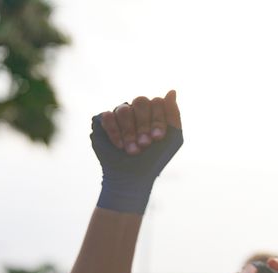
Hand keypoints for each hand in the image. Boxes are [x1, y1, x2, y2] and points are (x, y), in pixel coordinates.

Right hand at [92, 90, 182, 213]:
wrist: (134, 176)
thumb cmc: (156, 158)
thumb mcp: (173, 139)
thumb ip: (174, 115)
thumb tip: (171, 91)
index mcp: (154, 112)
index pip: (157, 102)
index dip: (158, 120)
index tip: (158, 139)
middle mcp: (137, 110)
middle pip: (140, 101)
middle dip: (143, 125)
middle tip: (145, 144)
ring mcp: (120, 114)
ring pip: (123, 109)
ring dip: (130, 132)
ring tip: (133, 151)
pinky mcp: (103, 122)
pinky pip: (107, 116)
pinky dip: (115, 132)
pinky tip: (120, 146)